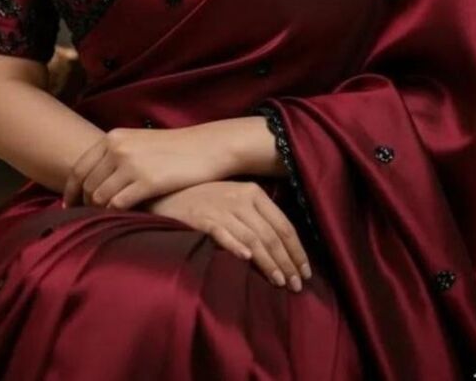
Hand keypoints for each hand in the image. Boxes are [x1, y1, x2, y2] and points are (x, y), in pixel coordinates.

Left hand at [62, 126, 217, 210]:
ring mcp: (131, 164)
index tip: (68, 206)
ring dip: (100, 211)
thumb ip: (116, 155)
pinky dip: (117, 214)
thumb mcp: (139, 142)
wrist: (206, 146)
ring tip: (107, 220)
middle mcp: (118, 148)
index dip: (70, 191)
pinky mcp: (147, 181)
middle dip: (85, 205)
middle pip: (87, 185)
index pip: (79, 168)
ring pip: (100, 197)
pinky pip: (118, 205)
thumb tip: (94, 181)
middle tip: (88, 219)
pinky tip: (124, 218)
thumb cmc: (175, 148)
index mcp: (113, 137)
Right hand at [136, 180, 312, 291]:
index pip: (283, 224)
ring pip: (253, 239)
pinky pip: (224, 234)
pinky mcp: (203, 219)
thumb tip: (282, 246)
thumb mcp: (234, 198)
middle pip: (271, 235)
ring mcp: (222, 208)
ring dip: (269, 263)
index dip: (297, 250)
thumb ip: (256, 216)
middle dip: (287, 262)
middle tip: (296, 285)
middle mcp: (241, 198)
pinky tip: (247, 260)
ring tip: (280, 282)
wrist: (170, 190)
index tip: (305, 271)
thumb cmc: (205, 197)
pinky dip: (237, 247)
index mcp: (253, 192)